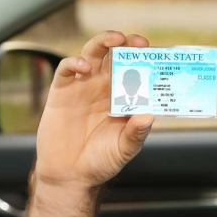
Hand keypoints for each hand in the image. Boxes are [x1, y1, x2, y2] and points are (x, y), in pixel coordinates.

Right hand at [34, 31, 154, 189]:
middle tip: (137, 43)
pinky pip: (66, 69)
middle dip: (127, 44)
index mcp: (122, 97)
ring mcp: (82, 86)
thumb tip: (149, 116)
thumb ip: (136, 134)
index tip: (155, 54)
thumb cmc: (100, 161)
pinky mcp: (61, 91)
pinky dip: (74, 62)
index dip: (144, 59)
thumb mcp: (123, 150)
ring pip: (92, 53)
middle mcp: (104, 87)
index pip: (135, 70)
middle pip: (115, 54)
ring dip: (103, 42)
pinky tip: (84, 66)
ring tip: (115, 40)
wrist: (69, 176)